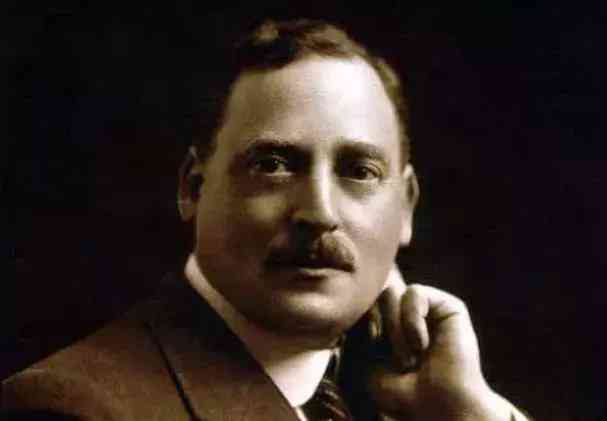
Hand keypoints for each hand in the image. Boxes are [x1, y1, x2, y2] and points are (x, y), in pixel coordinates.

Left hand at [367, 284, 515, 420]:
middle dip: (378, 330)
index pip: (360, 305)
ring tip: (410, 359)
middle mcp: (404, 314)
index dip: (358, 326)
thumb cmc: (402, 393)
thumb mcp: (363, 361)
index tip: (372, 355)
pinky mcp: (447, 306)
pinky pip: (414, 293)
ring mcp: (426, 309)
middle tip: (396, 363)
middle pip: (372, 297)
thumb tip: (358, 300)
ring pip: (389, 293)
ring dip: (395, 330)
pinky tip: (422, 345)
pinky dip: (412, 320)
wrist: (439, 408)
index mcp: (384, 325)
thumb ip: (355, 328)